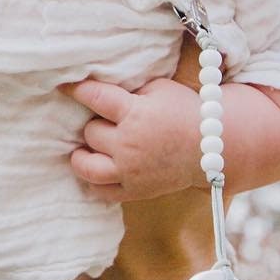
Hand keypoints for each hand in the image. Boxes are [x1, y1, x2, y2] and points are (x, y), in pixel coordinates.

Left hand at [63, 75, 203, 202]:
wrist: (216, 147)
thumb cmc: (186, 111)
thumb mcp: (158, 89)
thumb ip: (128, 91)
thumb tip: (98, 93)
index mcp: (136, 113)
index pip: (94, 97)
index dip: (76, 90)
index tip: (63, 87)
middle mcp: (129, 143)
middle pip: (90, 132)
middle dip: (96, 124)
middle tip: (106, 122)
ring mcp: (131, 170)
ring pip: (87, 166)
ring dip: (82, 156)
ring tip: (85, 150)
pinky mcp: (136, 191)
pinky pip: (102, 192)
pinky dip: (93, 182)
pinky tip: (97, 170)